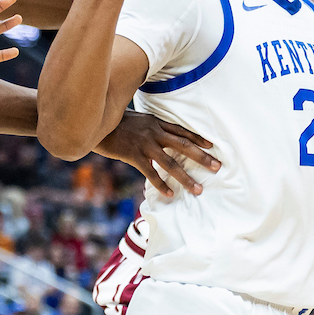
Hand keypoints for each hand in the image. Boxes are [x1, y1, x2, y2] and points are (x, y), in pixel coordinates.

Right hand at [94, 111, 219, 195]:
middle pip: (183, 146)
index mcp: (156, 123)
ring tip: (197, 189)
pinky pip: (150, 172)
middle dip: (202, 157)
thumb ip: (151, 127)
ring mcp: (144, 144)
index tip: (212, 146)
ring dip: (185, 177)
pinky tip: (169, 194)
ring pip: (170, 162)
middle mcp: (154, 133)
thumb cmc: (116, 123)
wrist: (96, 123)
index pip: (182, 132)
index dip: (198, 139)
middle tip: (217, 167)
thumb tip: (162, 137)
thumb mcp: (138, 120)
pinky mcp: (133, 155)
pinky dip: (160, 184)